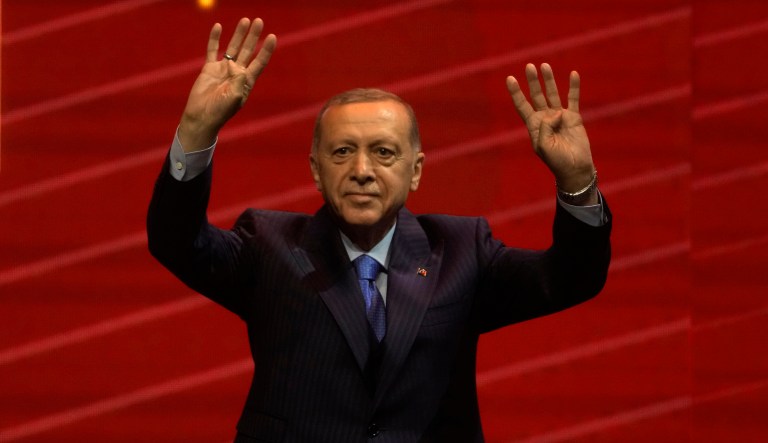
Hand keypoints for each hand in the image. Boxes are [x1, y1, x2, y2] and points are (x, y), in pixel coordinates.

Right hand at [179, 18, 276, 151]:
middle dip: (254, 36)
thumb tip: (236, 65)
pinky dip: (215, 38)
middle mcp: (237, 73)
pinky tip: (218, 26)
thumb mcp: (233, 98)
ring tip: (245, 20)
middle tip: (259, 21)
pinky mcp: (210, 68)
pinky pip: (213, 50)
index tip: (272, 36)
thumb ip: (238, 81)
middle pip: (248, 50)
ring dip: (239, 34)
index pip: (259, 61)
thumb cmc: (220, 111)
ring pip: (233, 47)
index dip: (266, 49)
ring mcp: (223, 69)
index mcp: (246, 81)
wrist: (202, 116)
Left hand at [506, 63, 594, 196]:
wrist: (575, 167)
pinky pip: (573, 98)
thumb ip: (545, 127)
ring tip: (544, 65)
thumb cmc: (556, 160)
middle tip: (529, 66)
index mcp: (534, 125)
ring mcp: (559, 116)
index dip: (516, 92)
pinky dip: (573, 86)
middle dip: (532, 81)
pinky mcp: (573, 116)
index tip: (510, 78)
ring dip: (549, 80)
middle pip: (536, 95)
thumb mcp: (544, 146)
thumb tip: (556, 111)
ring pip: (552, 93)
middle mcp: (545, 118)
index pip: (522, 105)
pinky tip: (573, 74)